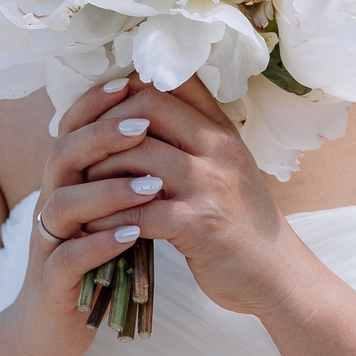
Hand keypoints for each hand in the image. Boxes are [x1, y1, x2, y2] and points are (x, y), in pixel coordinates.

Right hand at [4, 79, 168, 355]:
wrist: (54, 327)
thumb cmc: (92, 261)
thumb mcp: (106, 210)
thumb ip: (122, 170)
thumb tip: (160, 121)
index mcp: (66, 181)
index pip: (72, 127)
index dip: (96, 103)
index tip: (130, 81)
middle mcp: (50, 204)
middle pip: (62, 155)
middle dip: (102, 137)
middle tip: (144, 127)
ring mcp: (47, 243)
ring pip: (62, 204)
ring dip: (107, 191)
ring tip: (151, 186)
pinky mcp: (51, 282)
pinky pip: (68, 257)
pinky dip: (99, 244)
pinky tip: (131, 235)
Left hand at [76, 76, 308, 317]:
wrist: (275, 274)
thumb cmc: (241, 221)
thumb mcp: (226, 166)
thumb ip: (192, 138)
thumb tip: (136, 111)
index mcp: (221, 130)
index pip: (169, 82)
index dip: (124, 88)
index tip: (96, 112)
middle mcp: (218, 148)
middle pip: (147, 106)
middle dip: (104, 125)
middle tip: (81, 151)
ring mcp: (210, 185)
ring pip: (137, 154)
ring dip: (100, 172)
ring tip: (81, 189)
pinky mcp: (199, 225)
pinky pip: (139, 210)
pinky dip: (110, 218)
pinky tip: (96, 228)